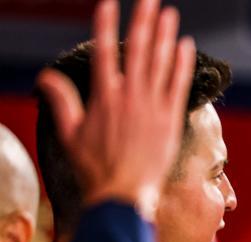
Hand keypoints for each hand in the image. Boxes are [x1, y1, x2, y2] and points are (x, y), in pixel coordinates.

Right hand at [36, 0, 195, 220]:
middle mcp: (130, 97)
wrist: (123, 194)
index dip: (106, 25)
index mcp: (103, 97)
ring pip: (160, 63)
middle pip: (138, 50)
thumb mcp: (69, 133)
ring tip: (168, 12)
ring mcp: (153, 107)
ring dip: (164, 35)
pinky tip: (185, 44)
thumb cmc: (94, 167)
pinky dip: (181, 63)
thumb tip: (46, 76)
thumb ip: (61, 100)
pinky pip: (178, 85)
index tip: (108, 3)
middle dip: (143, 20)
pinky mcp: (170, 120)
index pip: (105, 52)